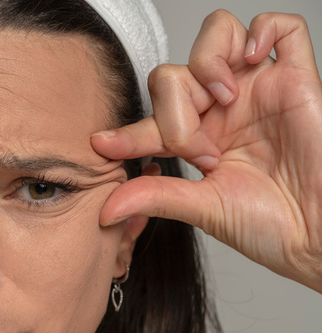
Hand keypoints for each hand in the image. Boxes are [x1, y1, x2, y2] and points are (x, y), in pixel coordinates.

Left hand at [92, 11, 321, 292]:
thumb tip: (104, 207)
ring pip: (215, 35)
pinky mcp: (295, 78)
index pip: (151, 119)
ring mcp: (257, 90)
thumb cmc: (270, 224)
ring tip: (224, 101)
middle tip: (202, 152)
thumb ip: (154, 197)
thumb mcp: (202, 208)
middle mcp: (222, 110)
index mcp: (197, 139)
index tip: (103, 144)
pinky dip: (260, 31)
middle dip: (175, 115)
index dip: (126, 131)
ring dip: (207, 65)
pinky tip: (252, 62)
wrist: (318, 234)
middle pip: (172, 76)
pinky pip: (279, 26)